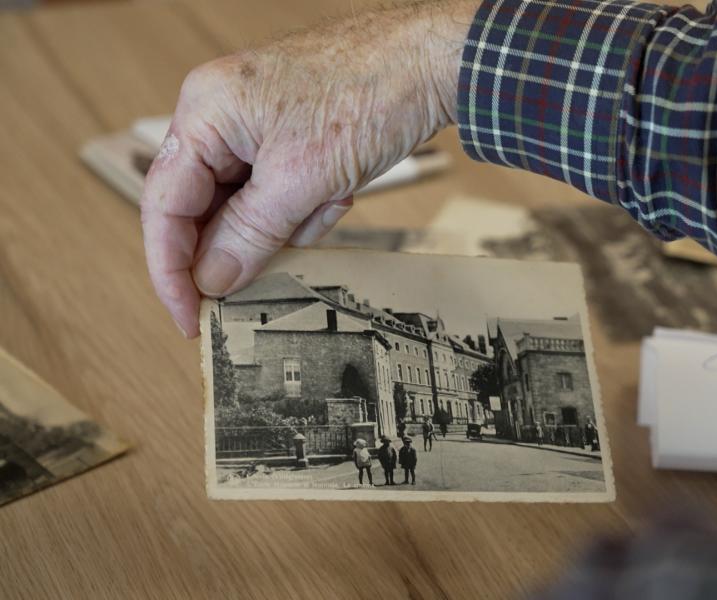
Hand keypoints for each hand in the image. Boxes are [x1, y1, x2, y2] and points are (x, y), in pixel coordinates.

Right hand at [141, 0, 475, 336]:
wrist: (437, 61)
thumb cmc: (372, 91)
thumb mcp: (303, 178)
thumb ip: (250, 233)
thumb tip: (212, 278)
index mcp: (205, 112)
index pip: (164, 204)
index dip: (172, 270)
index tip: (191, 317)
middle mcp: (222, 114)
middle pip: (206, 208)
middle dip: (250, 238)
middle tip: (276, 265)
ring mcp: (258, 123)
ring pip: (251, 206)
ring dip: (292, 219)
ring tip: (332, 195)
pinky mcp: (292, 133)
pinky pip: (283, 191)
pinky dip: (312, 202)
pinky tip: (343, 187)